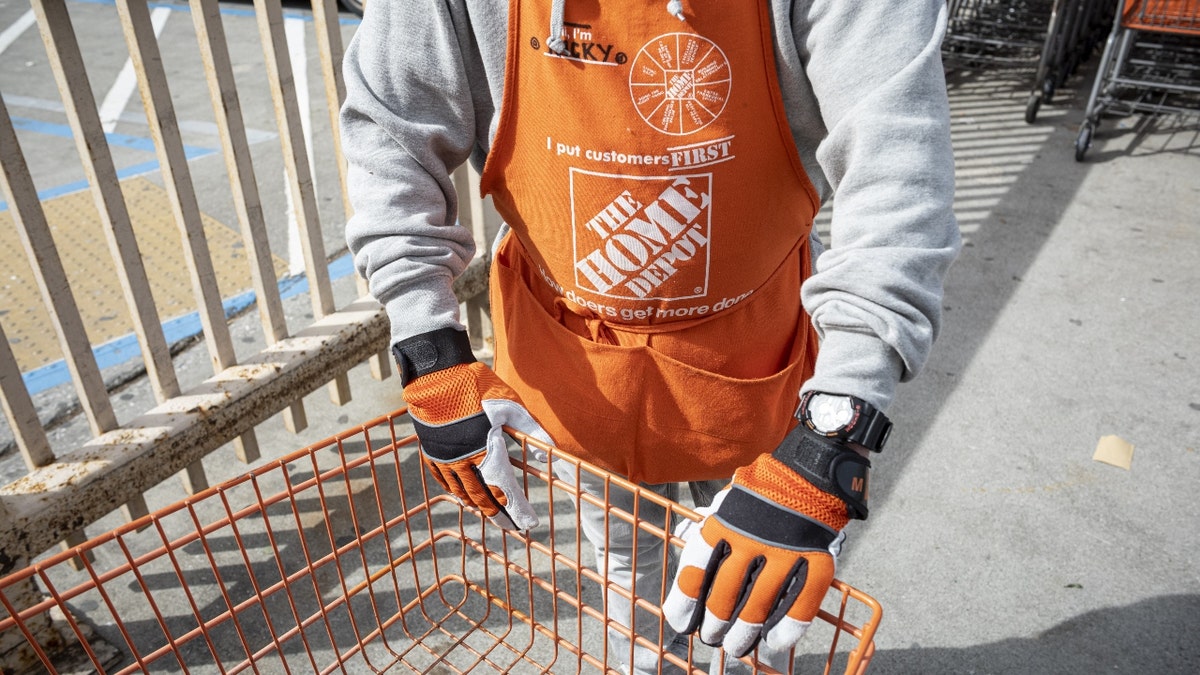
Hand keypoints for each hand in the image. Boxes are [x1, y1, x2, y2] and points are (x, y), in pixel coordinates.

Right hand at [397, 330, 552, 530]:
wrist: (436, 375)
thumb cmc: (477, 387)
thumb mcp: (510, 406)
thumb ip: (531, 430)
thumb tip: (551, 451)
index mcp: (487, 452)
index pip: (506, 490)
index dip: (518, 509)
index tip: (529, 523)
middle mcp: (464, 461)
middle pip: (482, 498)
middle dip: (498, 515)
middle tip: (510, 527)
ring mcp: (445, 457)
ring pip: (461, 492)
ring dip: (476, 505)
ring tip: (488, 512)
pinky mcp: (431, 450)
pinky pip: (443, 480)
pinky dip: (454, 491)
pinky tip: (460, 495)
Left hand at [663, 427, 869, 657]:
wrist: (809, 471)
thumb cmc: (760, 491)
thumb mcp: (726, 501)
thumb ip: (711, 529)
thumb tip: (687, 551)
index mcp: (722, 523)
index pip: (695, 570)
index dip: (685, 602)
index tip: (681, 622)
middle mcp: (749, 539)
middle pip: (724, 595)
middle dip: (714, 623)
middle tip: (711, 637)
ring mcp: (784, 551)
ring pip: (758, 606)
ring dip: (744, 633)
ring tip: (736, 647)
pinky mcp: (815, 559)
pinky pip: (801, 603)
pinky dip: (787, 628)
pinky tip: (774, 643)